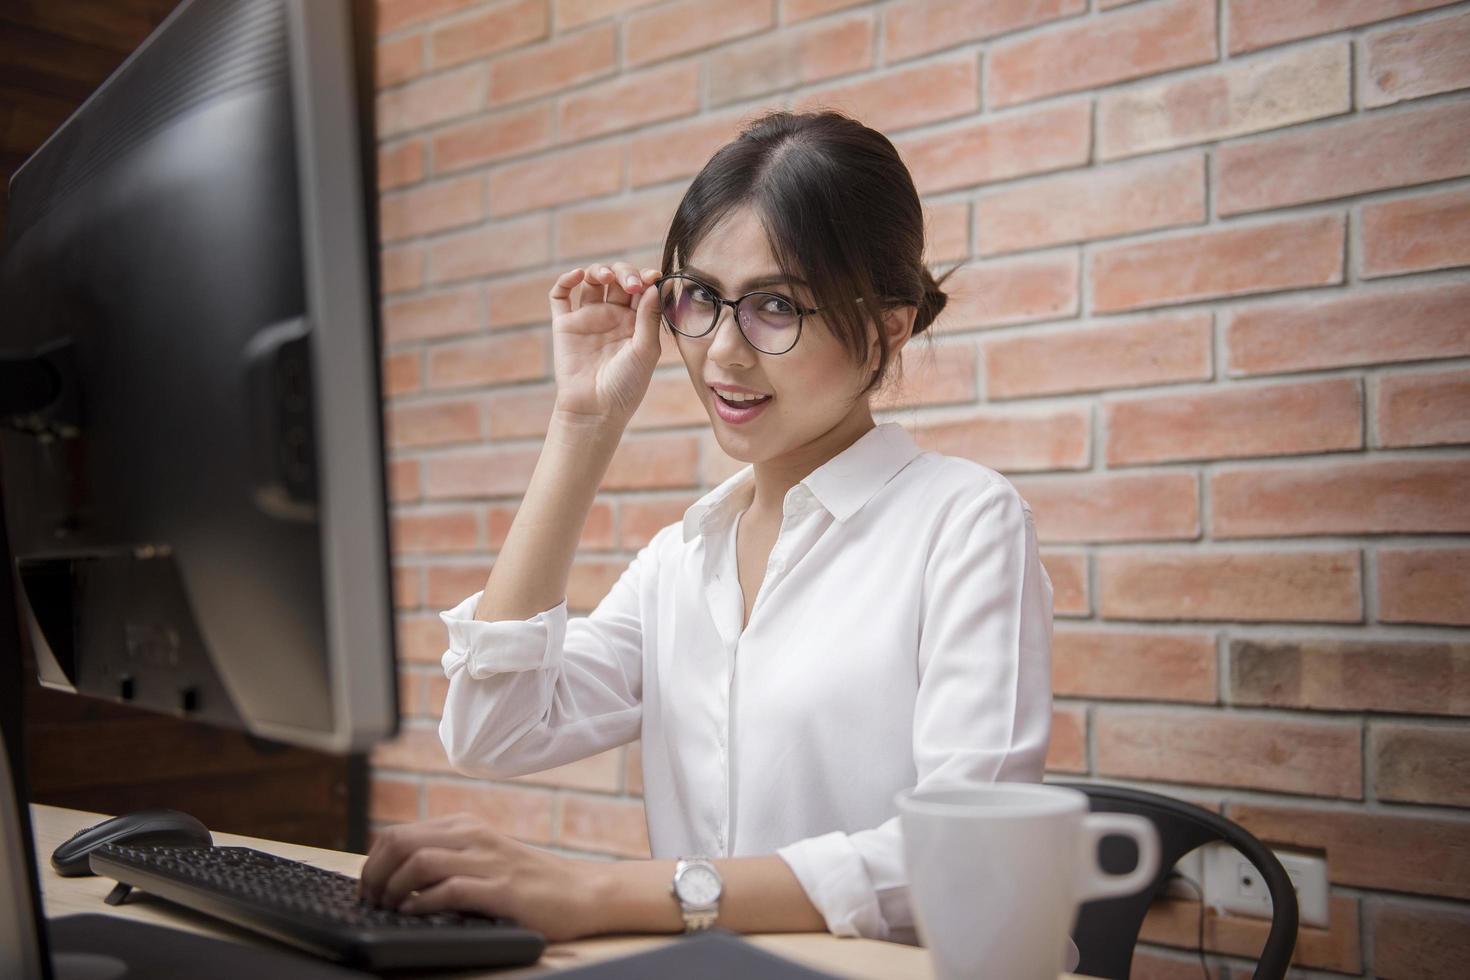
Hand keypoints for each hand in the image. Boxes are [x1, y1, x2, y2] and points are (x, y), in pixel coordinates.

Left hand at [357, 814, 604, 941]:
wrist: (580, 892)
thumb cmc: (528, 881)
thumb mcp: (483, 856)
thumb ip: (447, 857)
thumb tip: (395, 877)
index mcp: (465, 827)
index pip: (399, 833)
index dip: (373, 863)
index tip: (368, 889)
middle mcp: (474, 836)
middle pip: (402, 842)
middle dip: (375, 874)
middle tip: (371, 900)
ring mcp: (488, 861)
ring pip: (420, 862)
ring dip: (393, 888)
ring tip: (389, 908)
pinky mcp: (502, 889)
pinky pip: (451, 890)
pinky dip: (423, 903)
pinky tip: (415, 913)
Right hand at [549, 261, 663, 426]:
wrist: (596, 409)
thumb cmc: (626, 385)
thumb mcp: (645, 350)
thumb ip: (649, 316)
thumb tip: (655, 283)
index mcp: (635, 321)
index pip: (641, 288)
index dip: (645, 277)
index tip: (653, 277)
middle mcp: (612, 316)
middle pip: (617, 279)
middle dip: (625, 274)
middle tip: (632, 285)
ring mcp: (588, 318)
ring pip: (592, 280)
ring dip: (599, 270)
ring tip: (606, 277)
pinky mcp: (565, 324)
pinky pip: (560, 295)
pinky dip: (566, 280)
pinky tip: (577, 275)